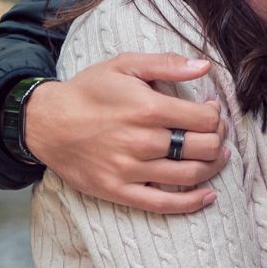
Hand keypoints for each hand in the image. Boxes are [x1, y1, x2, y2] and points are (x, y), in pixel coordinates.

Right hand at [23, 55, 228, 212]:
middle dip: (219, 139)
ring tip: (218, 157)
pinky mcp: (118, 191)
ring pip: (189, 175)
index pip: (204, 119)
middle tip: (218, 134)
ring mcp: (130, 170)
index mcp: (148, 108)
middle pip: (202, 147)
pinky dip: (191, 203)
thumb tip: (205, 65)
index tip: (212, 111)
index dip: (216, 115)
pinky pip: (162, 204)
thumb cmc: (89, 90)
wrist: (47, 122)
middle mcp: (142, 141)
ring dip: (213, 167)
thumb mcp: (125, 65)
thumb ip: (167, 64)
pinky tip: (208, 196)